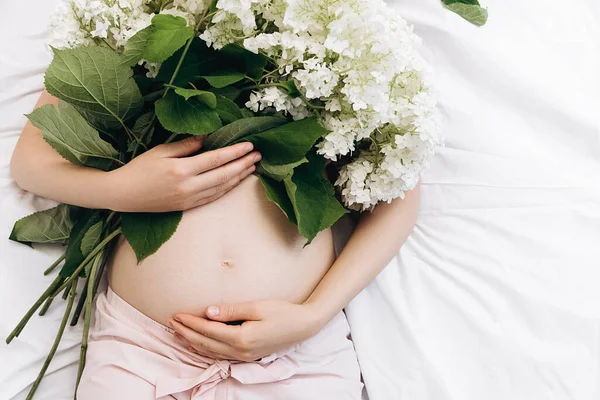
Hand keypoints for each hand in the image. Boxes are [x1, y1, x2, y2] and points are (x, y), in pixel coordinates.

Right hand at [107, 136, 260, 211]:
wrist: (123, 195)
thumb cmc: (139, 168)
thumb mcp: (160, 151)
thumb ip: (186, 145)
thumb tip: (207, 138)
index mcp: (181, 170)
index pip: (215, 159)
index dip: (234, 152)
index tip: (249, 145)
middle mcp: (188, 186)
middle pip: (223, 175)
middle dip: (243, 164)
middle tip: (258, 155)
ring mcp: (189, 199)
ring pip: (221, 188)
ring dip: (239, 177)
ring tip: (252, 167)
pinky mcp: (187, 207)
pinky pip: (213, 198)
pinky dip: (227, 189)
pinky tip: (236, 181)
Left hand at [169, 301, 324, 360]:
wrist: (304, 325)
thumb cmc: (283, 312)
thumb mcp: (257, 306)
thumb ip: (231, 310)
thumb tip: (208, 312)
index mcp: (242, 337)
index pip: (208, 330)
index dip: (190, 323)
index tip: (176, 315)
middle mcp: (240, 351)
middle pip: (205, 343)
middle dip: (186, 333)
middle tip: (171, 323)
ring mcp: (244, 356)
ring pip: (211, 352)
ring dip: (192, 342)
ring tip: (178, 333)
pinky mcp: (248, 355)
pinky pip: (220, 355)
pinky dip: (205, 350)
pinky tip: (198, 345)